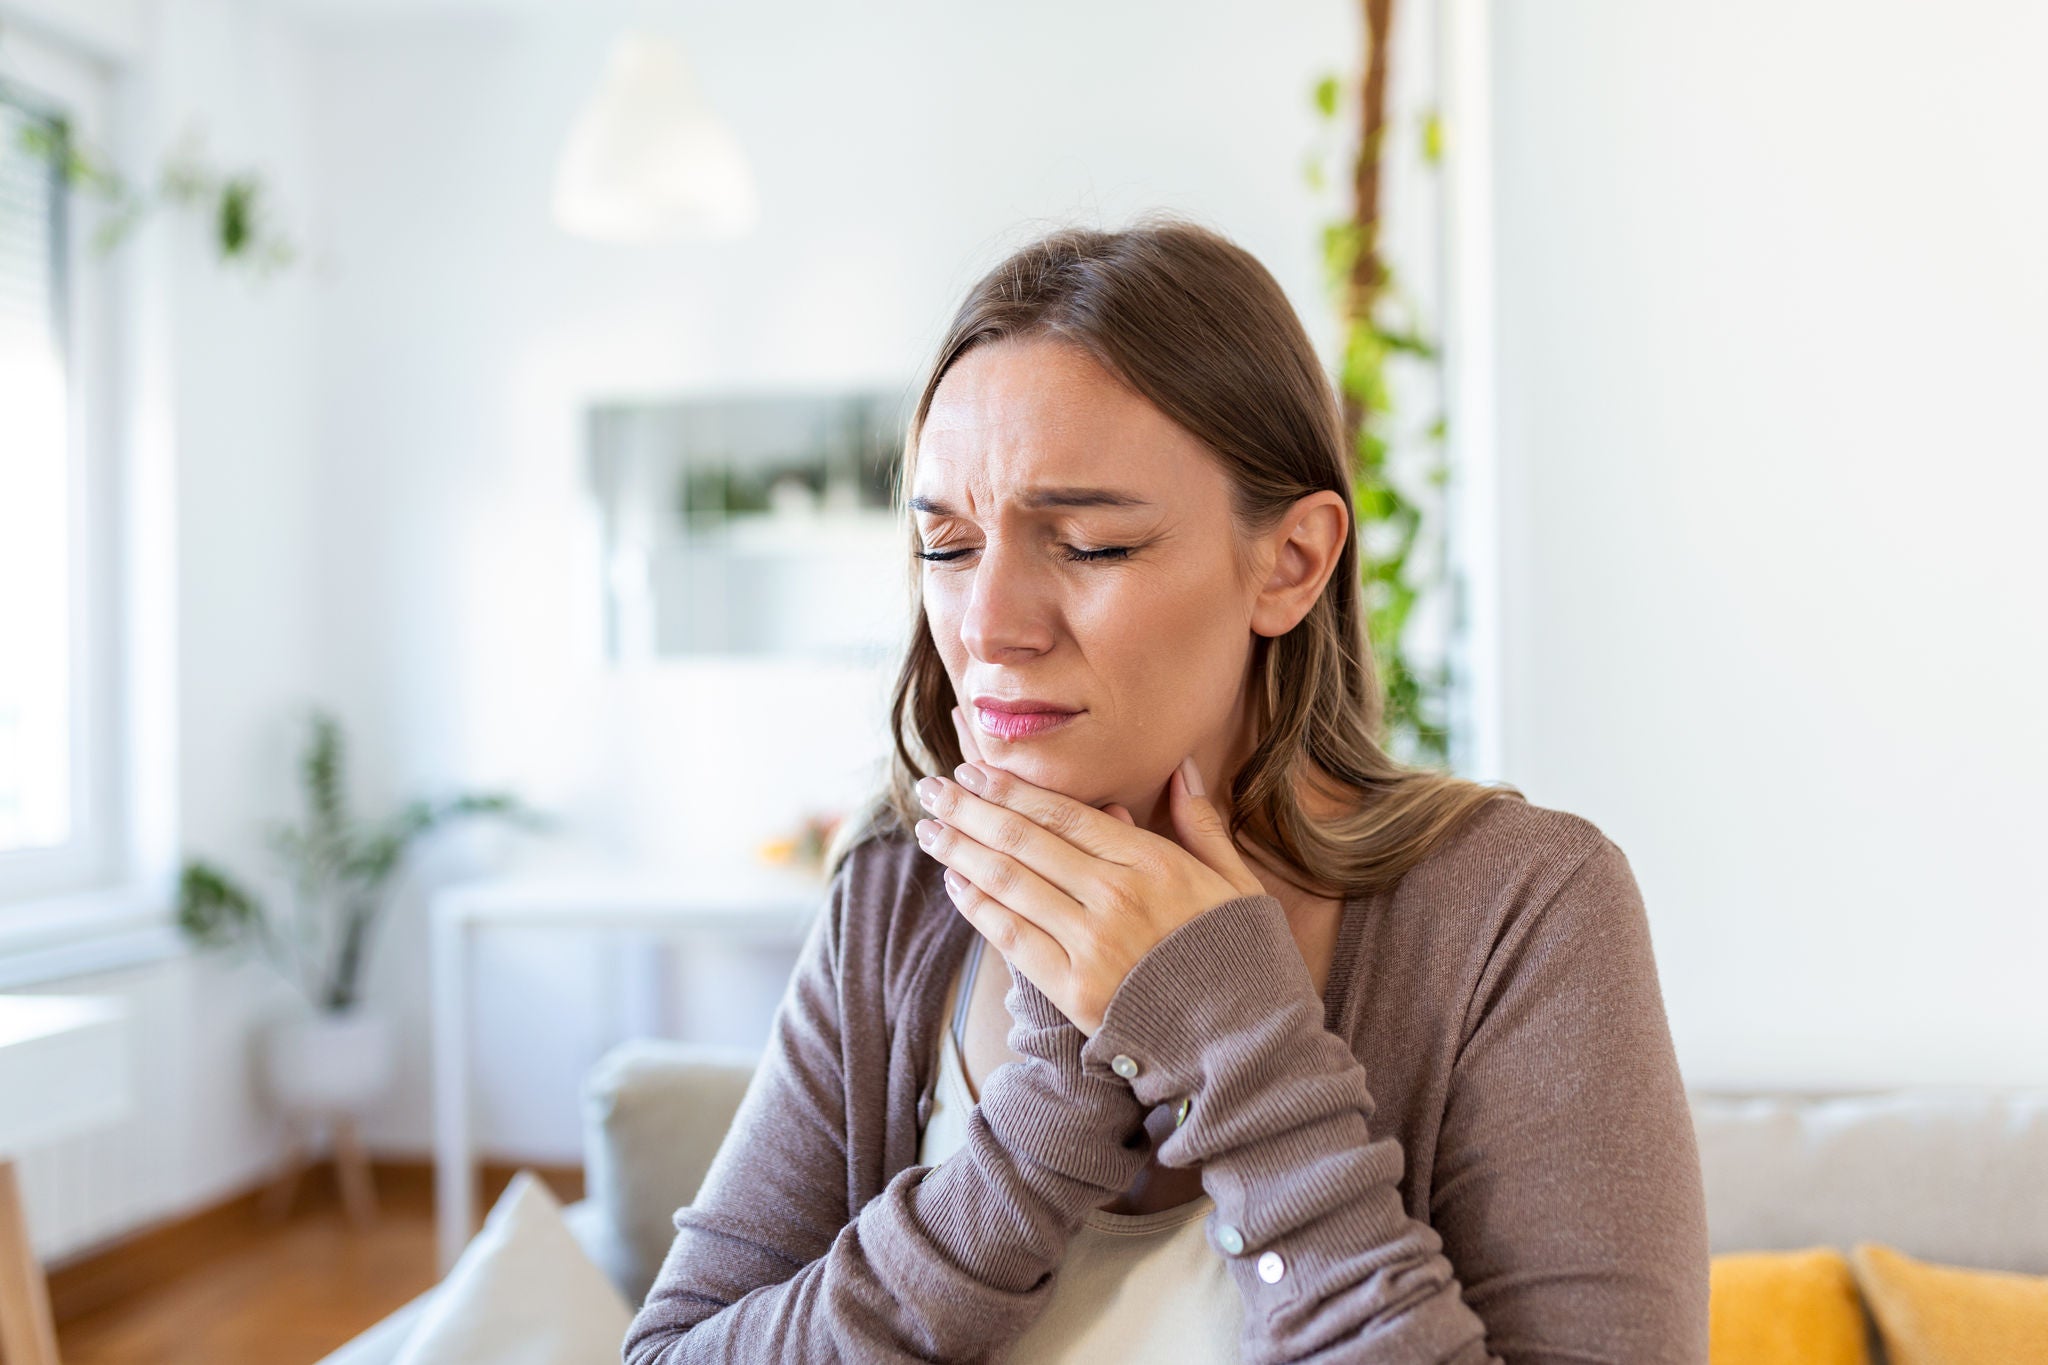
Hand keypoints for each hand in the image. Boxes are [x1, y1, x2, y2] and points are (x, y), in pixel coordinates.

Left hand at [915, 705, 1266, 1035]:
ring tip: (929, 828)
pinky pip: (1013, 937)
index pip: (1065, 815)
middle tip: (933, 789)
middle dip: (972, 810)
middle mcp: (1116, 897)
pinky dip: (979, 906)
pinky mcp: (1075, 990)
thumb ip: (1202, 824)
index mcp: (1154, 864)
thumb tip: (1179, 769)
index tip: (977, 770)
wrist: (1246, 1044)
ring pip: (1010, 883)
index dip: (1014, 789)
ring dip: (962, 851)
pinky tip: (956, 881)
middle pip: (1026, 840)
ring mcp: (1093, 944)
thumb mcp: (1235, 882)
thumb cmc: (1241, 958)